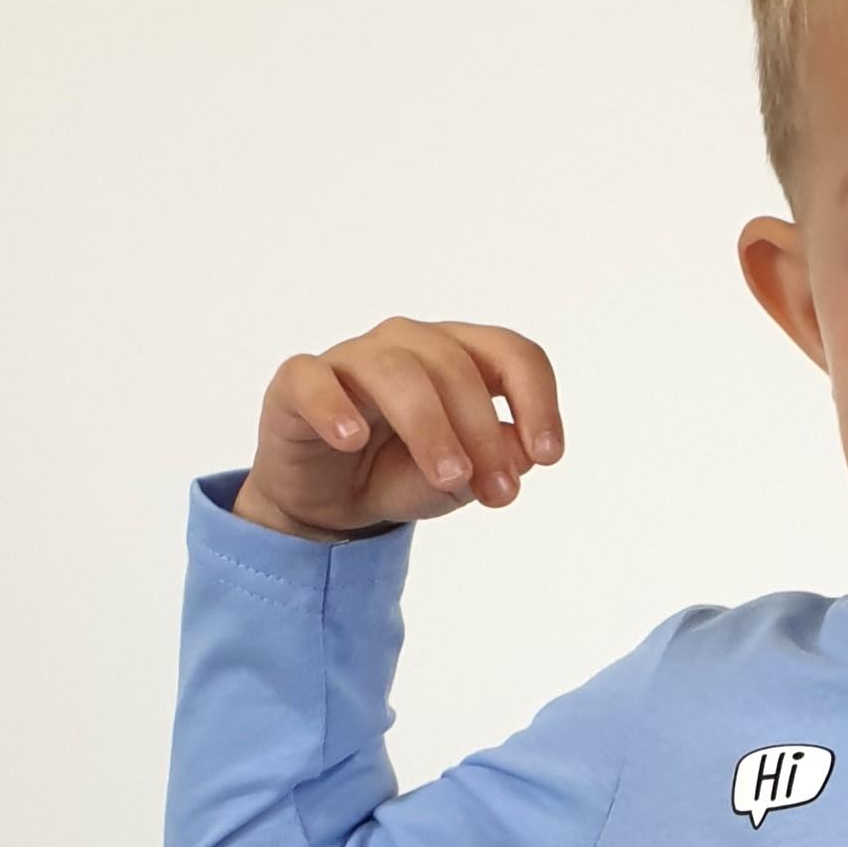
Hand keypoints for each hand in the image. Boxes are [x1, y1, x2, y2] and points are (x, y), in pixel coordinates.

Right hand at [232, 317, 566, 539]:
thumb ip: (495, 461)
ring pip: (394, 369)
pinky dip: (333, 406)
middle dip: (483, 432)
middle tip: (498, 493)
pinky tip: (352, 441)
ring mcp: (352, 358)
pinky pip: (313, 380)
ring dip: (429, 425)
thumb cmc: (402, 474)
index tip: (549, 456)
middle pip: (455, 365)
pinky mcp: (298, 383)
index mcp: (460, 356)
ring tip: (448, 477)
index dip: (537, 399)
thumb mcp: (461, 481)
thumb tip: (524, 452)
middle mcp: (409, 344)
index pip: (511, 353)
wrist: (334, 502)